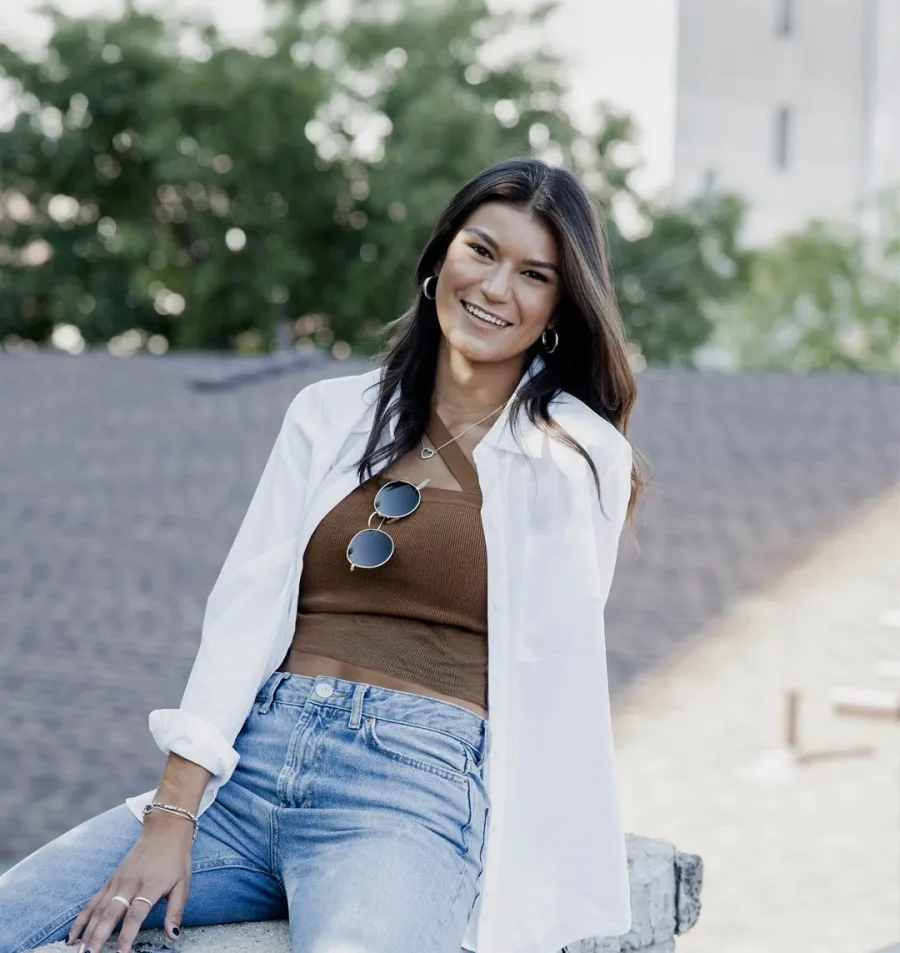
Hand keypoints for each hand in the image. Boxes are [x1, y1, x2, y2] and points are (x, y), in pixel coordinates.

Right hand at [68, 812, 192, 952]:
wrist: (164, 831)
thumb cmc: (176, 860)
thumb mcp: (183, 884)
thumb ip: (175, 911)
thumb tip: (173, 936)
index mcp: (150, 886)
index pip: (136, 914)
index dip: (127, 935)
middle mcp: (130, 883)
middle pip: (111, 913)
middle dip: (99, 937)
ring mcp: (117, 881)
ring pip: (98, 910)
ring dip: (87, 932)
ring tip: (79, 952)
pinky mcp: (110, 880)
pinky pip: (92, 902)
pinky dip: (81, 920)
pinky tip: (72, 936)